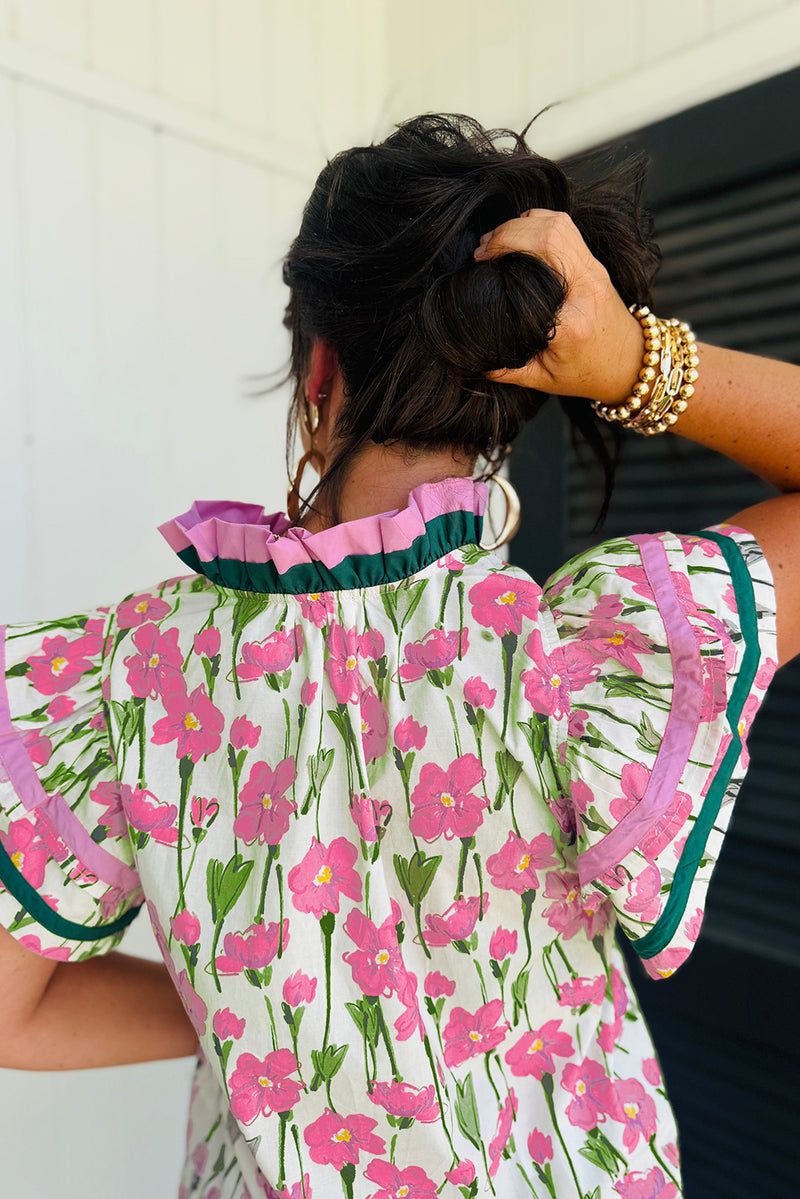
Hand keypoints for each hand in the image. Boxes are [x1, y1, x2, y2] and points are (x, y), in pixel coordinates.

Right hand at [473, 209, 643, 402]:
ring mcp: (594, 271)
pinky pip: (567, 227)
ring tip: (496, 239)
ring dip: (522, 223)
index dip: (502, 259)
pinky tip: (520, 233)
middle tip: (482, 250)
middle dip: (506, 234)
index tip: (480, 267)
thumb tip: (471, 356)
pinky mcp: (594, 262)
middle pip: (546, 238)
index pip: (532, 277)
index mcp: (571, 322)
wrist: (629, 362)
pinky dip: (540, 221)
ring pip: (558, 225)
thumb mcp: (542, 379)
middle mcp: (585, 288)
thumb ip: (505, 369)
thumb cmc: (586, 373)